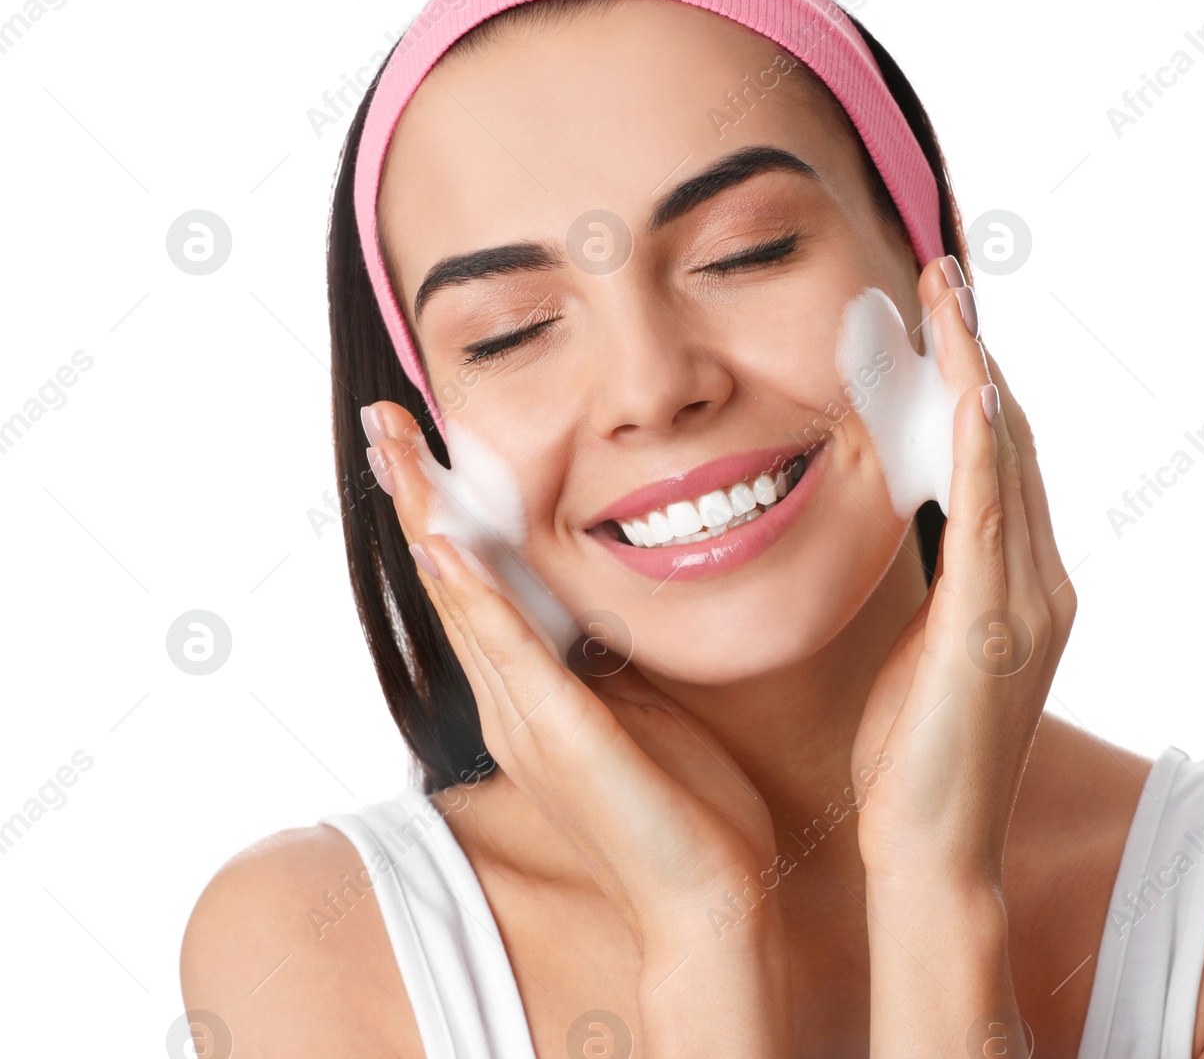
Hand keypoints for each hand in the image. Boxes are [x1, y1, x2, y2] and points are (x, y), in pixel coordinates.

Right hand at [361, 403, 784, 949]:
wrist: (703, 899)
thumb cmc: (681, 808)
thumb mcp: (635, 706)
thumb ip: (602, 656)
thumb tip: (598, 602)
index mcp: (528, 694)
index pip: (475, 584)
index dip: (446, 512)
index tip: (427, 444)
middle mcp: (509, 702)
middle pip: (448, 580)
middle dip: (416, 496)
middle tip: (386, 420)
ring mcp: (526, 720)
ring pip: (463, 601)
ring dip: (429, 521)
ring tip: (398, 452)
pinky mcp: (561, 737)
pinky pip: (510, 653)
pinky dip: (476, 597)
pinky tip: (448, 547)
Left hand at [850, 257, 1077, 892]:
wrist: (929, 846)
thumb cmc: (913, 755)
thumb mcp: (924, 647)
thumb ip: (939, 584)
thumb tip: (913, 529)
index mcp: (1022, 586)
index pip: (1001, 459)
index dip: (974, 380)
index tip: (942, 314)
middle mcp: (1041, 582)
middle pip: (1013, 439)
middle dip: (977, 353)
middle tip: (945, 276)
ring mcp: (1028, 603)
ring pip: (1008, 460)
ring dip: (976, 372)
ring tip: (950, 298)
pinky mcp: (996, 628)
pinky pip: (994, 518)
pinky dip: (986, 451)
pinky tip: (972, 393)